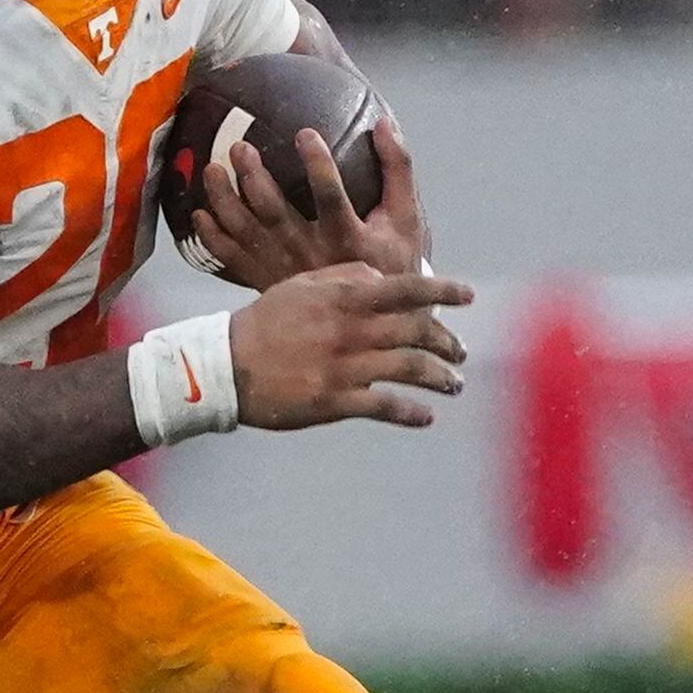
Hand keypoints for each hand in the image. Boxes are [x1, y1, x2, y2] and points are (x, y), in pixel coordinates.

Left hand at [191, 112, 431, 289]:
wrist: (371, 320)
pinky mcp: (265, 280)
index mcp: (348, 239)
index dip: (317, 164)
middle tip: (238, 146)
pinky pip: (231, 259)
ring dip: (224, 201)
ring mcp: (284, 270)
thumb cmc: (391, 260)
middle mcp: (311, 256)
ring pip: (245, 233)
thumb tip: (384, 122)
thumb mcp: (406, 219)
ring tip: (211, 170)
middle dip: (253, 178)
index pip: (330, 196)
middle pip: (274, 213)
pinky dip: (211, 237)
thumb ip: (397, 169)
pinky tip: (197, 213)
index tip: (304, 132)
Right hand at [226, 266, 472, 430]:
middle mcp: (349, 330)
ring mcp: (343, 367)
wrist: (222, 366)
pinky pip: (384, 407)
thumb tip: (382, 276)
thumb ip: (345, 276)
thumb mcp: (301, 286)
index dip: (443, 290)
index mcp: (343, 298)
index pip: (406, 288)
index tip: (469, 295)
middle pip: (417, 331)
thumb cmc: (263, 323)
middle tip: (460, 352)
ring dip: (440, 377)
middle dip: (447, 342)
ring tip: (454, 384)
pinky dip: (412, 413)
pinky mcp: (333, 401)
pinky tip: (425, 417)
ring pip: (410, 369)